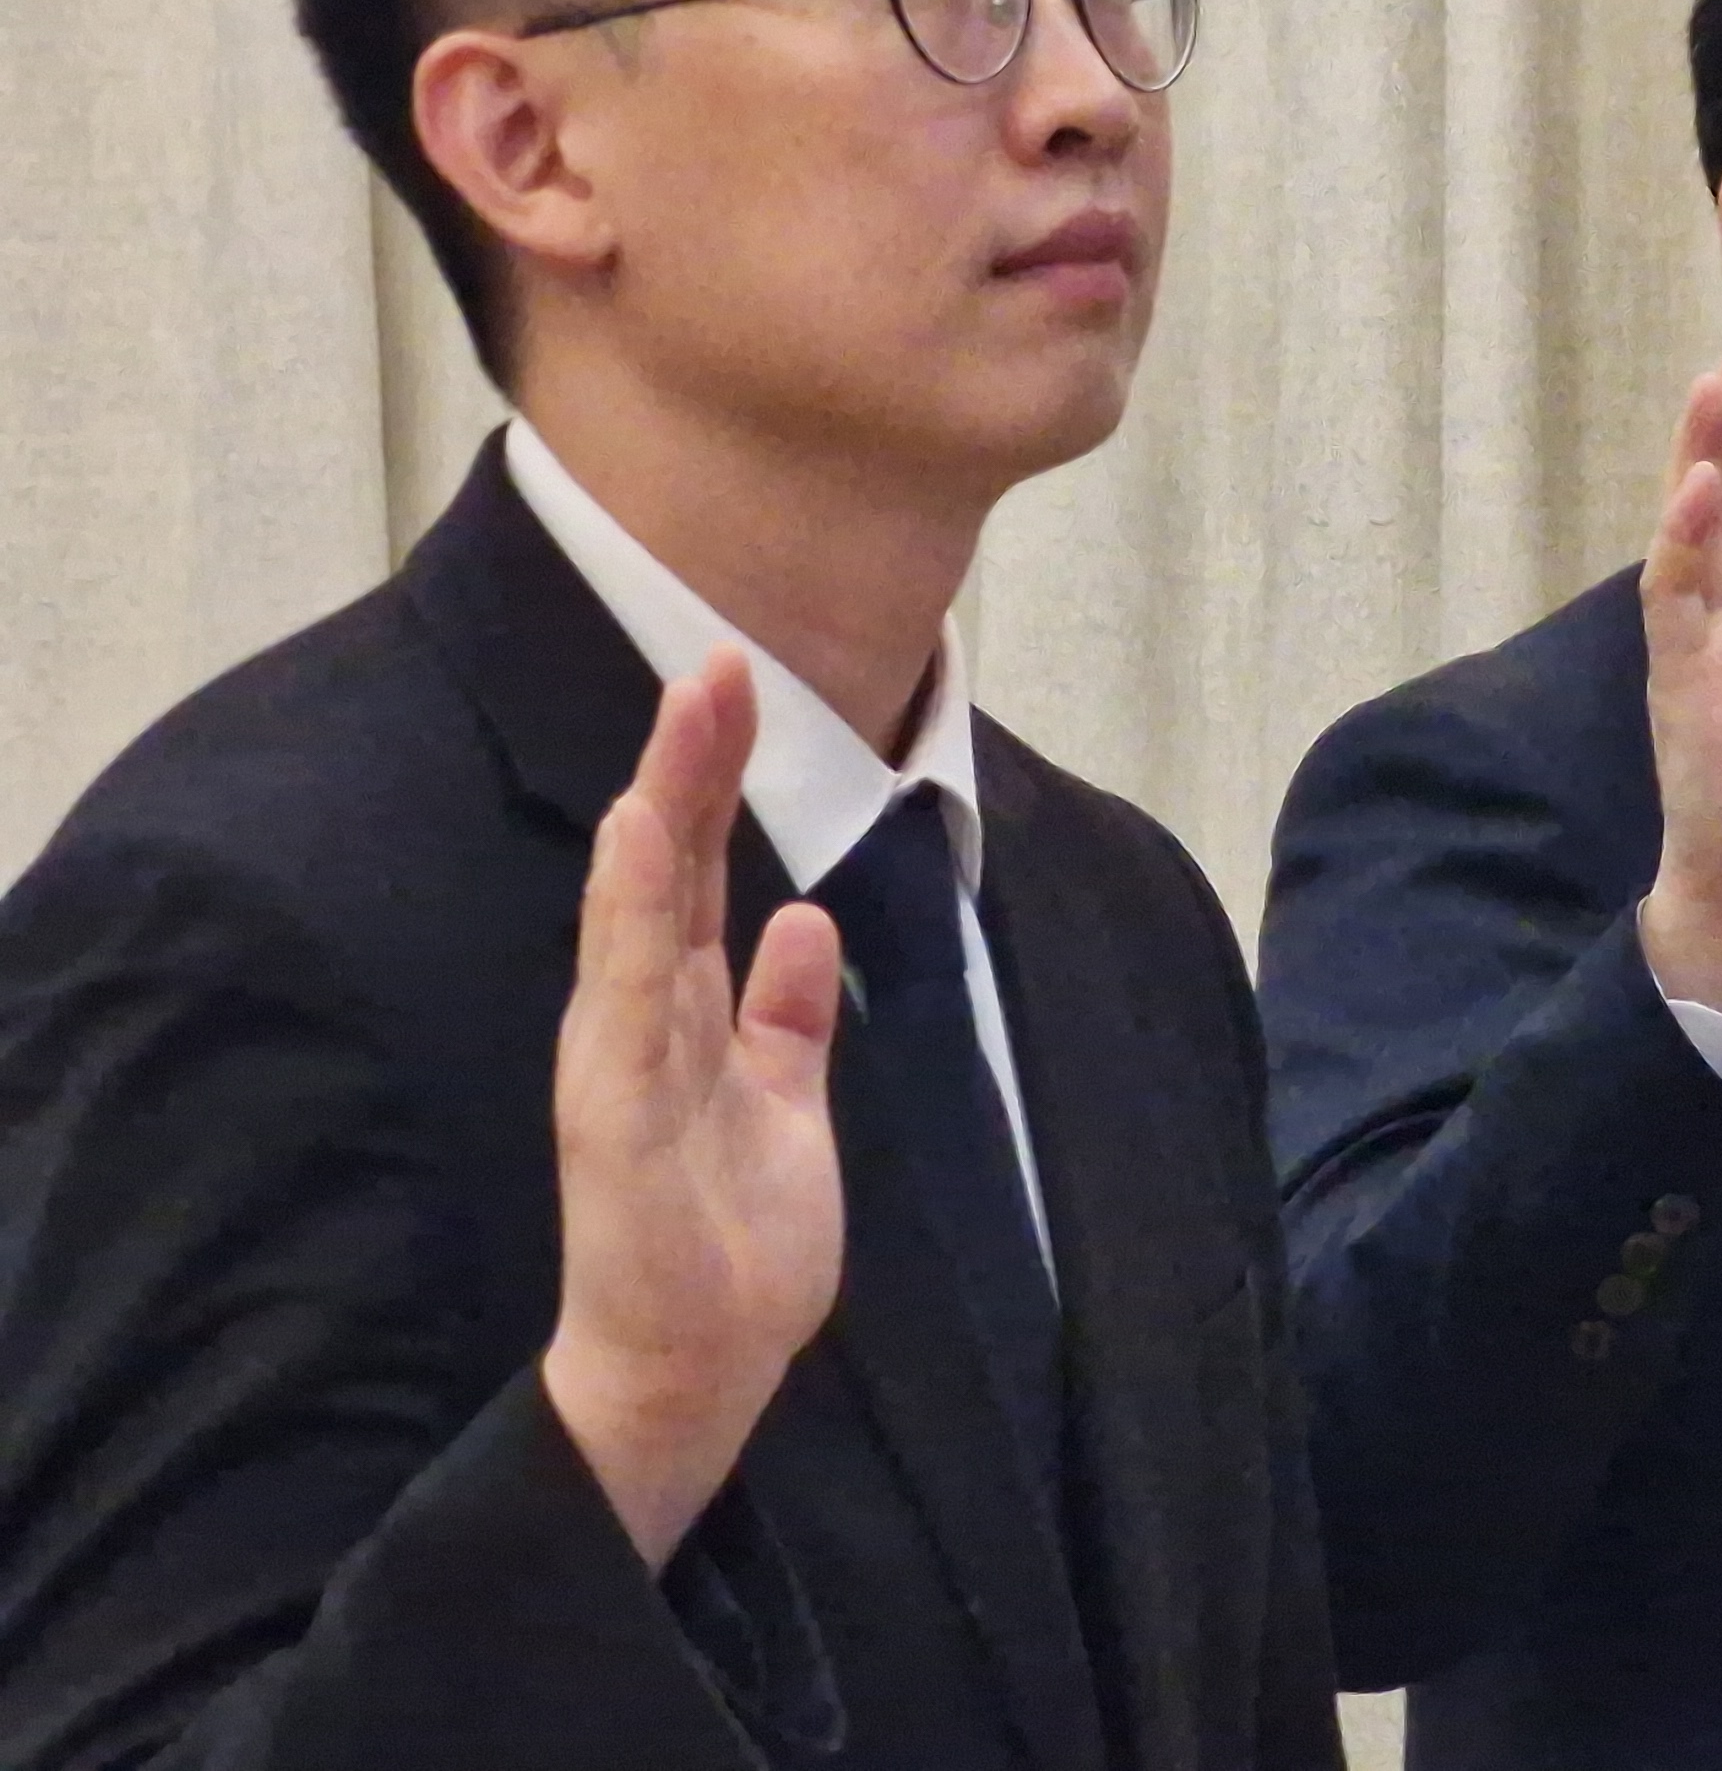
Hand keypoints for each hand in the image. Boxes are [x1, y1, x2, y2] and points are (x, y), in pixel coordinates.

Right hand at [540, 648, 845, 1568]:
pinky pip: (624, 1000)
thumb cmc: (735, 1247)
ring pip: (640, 910)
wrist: (698, 1368)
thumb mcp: (789, 1105)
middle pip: (665, 869)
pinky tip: (630, 840)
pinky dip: (626, 918)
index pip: (695, 875)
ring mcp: (622, 1060)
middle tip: (716, 659)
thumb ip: (790, 1019)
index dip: (712, 781)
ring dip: (660, 809)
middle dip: (690, 764)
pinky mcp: (611, 1113)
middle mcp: (645, 1021)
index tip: (735, 684)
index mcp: (688, 1016)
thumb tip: (805, 923)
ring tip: (680, 715)